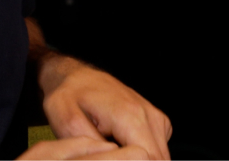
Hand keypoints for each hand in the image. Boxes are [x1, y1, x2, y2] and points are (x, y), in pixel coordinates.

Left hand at [38, 54, 171, 160]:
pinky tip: (122, 145)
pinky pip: (158, 148)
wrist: (76, 77)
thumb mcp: (68, 123)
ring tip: (112, 148)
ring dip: (138, 158)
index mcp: (129, 115)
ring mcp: (155, 116)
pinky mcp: (157, 121)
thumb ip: (94, 147)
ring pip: (160, 155)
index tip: (108, 159)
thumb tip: (114, 159)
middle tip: (108, 155)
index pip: (147, 158)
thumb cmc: (69, 96)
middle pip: (157, 158)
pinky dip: (144, 152)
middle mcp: (147, 114)